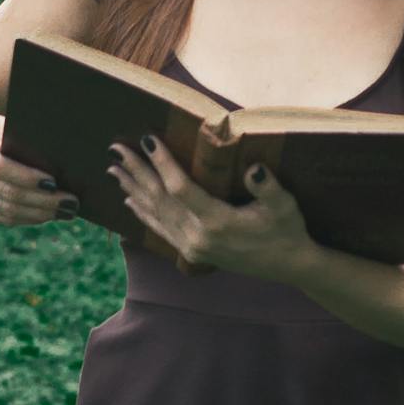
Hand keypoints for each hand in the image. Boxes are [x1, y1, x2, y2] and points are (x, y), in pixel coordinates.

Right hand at [0, 113, 79, 226]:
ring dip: (41, 214)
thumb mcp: (0, 125)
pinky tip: (48, 214)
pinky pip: (3, 219)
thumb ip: (23, 139)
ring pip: (8, 212)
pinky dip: (28, 219)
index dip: (28, 178)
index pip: (0, 167)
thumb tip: (63, 156)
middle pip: (8, 194)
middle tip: (71, 203)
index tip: (55, 183)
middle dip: (44, 201)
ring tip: (66, 211)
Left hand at [107, 132, 314, 281]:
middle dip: (137, 171)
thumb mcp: (284, 206)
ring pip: (155, 214)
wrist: (289, 266)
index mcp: (217, 223)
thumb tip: (255, 170)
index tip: (146, 139)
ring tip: (114, 169)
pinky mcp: (192, 253)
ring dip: (133, 189)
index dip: (162, 162)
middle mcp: (198, 237)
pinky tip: (129, 200)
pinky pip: (161, 230)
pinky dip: (143, 214)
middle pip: (159, 199)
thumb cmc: (287, 230)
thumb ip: (268, 188)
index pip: (180, 188)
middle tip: (116, 148)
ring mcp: (192, 247)